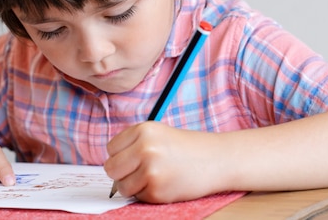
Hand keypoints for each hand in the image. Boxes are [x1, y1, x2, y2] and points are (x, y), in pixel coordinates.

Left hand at [104, 121, 225, 202]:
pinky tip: (164, 184)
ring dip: (134, 186)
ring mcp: (151, 170)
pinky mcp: (157, 190)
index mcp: (143, 130)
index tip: (134, 157)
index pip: (111, 149)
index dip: (121, 155)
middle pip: (111, 168)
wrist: (217, 159)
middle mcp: (145, 148)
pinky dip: (148, 194)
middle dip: (121, 172)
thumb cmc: (186, 147)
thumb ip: (133, 144)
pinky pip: (138, 197)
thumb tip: (110, 164)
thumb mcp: (157, 133)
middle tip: (139, 171)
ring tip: (154, 177)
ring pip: (122, 186)